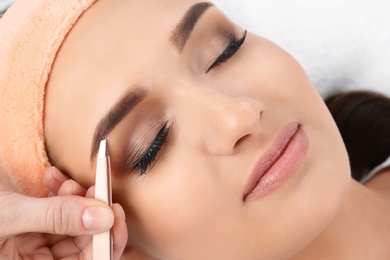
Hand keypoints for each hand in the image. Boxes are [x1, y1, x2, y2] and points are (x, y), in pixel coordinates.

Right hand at [0, 167, 127, 258]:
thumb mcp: (10, 217)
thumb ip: (57, 217)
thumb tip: (106, 216)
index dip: (107, 242)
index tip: (115, 212)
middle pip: (84, 243)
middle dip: (93, 213)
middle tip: (95, 188)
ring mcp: (34, 245)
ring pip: (73, 224)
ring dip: (76, 198)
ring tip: (68, 182)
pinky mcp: (30, 226)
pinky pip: (56, 211)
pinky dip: (59, 192)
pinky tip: (52, 177)